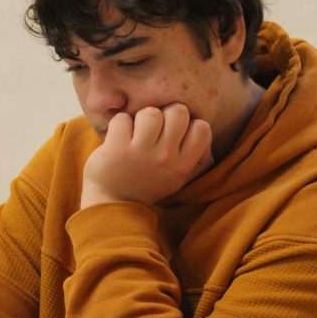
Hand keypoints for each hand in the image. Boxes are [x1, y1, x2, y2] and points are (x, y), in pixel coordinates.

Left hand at [80, 103, 212, 207]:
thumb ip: (193, 154)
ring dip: (141, 117)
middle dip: (165, 114)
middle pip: (178, 112)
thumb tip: (203, 126)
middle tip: (154, 128)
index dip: (189, 123)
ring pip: (150, 112)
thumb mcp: (176, 176)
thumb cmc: (147, 183)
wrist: (113, 205)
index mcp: (182, 166)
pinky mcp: (116, 148)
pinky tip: (119, 138)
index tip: (176, 132)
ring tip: (136, 132)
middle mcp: (165, 159)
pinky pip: (123, 118)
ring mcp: (140, 153)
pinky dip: (119, 124)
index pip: (202, 128)